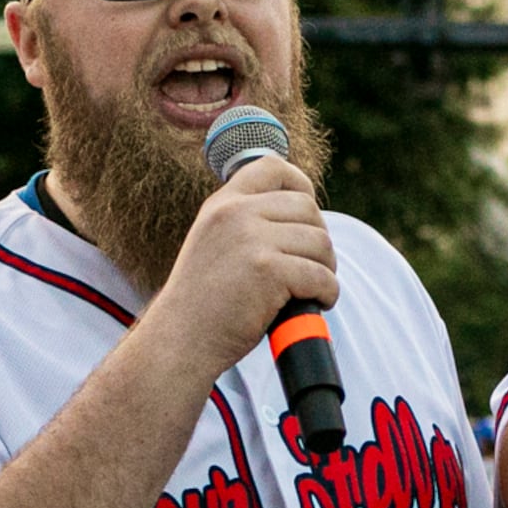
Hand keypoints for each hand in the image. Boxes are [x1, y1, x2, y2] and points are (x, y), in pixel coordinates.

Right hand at [147, 155, 339, 382]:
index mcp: (222, 204)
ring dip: (326, 268)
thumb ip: (245, 224)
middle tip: (311, 268)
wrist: (180, 341)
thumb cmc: (203, 304)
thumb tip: (304, 217)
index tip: (306, 214)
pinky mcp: (268, 270)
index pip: (272, 166)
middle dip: (318, 240)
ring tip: (312, 289)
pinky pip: (320, 275)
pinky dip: (327, 292)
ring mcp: (251, 240)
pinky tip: (317, 302)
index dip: (300, 183)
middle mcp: (235, 213)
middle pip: (307, 208)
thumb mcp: (214, 245)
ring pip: (320, 242)